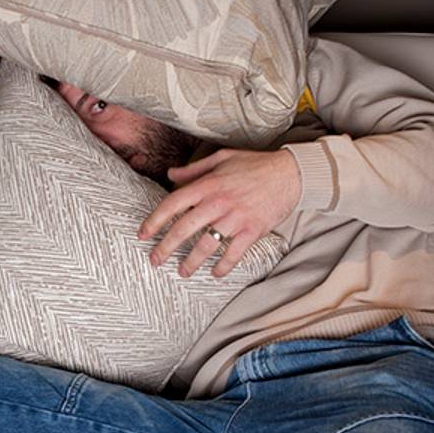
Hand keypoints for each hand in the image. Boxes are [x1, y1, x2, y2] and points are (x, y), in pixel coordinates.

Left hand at [137, 148, 299, 277]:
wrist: (291, 173)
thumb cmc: (255, 164)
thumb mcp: (221, 158)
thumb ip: (194, 169)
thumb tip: (171, 174)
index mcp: (207, 184)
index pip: (172, 204)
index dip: (154, 220)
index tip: (142, 234)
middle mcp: (218, 202)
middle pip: (184, 229)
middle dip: (165, 248)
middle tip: (154, 260)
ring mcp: (235, 218)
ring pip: (206, 245)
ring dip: (191, 262)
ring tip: (182, 272)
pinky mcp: (252, 230)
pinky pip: (234, 254)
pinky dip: (223, 266)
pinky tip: (215, 274)